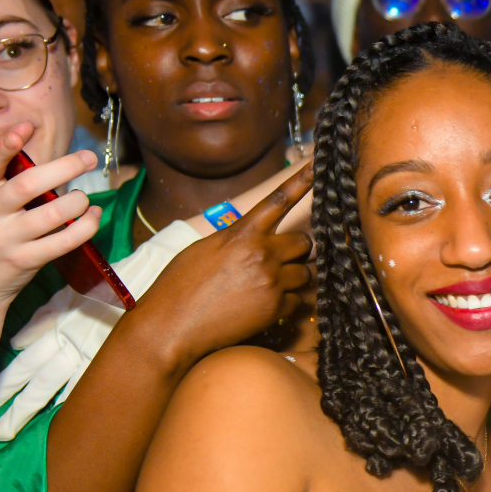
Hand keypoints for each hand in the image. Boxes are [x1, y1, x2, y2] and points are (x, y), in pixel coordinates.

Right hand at [0, 123, 101, 303]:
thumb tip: (13, 132)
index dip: (5, 145)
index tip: (25, 127)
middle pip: (28, 184)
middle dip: (64, 167)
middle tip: (88, 157)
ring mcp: (7, 238)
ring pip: (51, 213)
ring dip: (77, 201)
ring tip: (85, 197)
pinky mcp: (25, 260)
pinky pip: (63, 241)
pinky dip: (85, 227)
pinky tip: (93, 216)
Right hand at [126, 161, 314, 369]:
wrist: (171, 326)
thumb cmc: (179, 286)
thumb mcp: (204, 249)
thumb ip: (236, 238)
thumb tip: (256, 237)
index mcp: (242, 233)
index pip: (278, 200)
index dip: (302, 181)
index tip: (319, 165)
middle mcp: (262, 253)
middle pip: (304, 243)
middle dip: (295, 252)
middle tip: (277, 262)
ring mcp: (272, 281)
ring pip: (306, 273)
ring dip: (293, 279)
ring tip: (265, 287)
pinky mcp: (276, 308)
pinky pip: (297, 301)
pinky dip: (285, 305)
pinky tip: (261, 308)